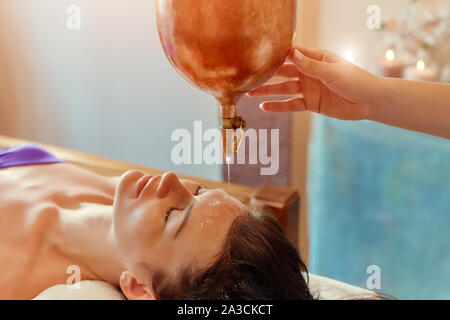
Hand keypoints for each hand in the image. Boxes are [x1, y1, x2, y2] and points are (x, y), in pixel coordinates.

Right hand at [248, 47, 382, 120]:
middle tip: (250, 77)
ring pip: (284, 89)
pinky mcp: (311, 103)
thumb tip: (292, 54)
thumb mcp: (333, 72)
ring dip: (268, 91)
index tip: (260, 55)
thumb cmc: (356, 81)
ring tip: (251, 94)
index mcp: (317, 58)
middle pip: (284, 72)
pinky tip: (265, 107)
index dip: (277, 55)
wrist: (369, 102)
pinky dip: (279, 106)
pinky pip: (291, 104)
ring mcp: (309, 88)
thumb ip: (312, 66)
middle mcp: (310, 72)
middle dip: (267, 75)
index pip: (294, 54)